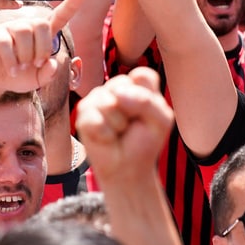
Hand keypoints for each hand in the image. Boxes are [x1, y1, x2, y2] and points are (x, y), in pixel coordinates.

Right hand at [0, 0, 86, 91]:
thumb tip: (52, 63)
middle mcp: (28, 26)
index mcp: (43, 34)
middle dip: (43, 48)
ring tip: (22, 67)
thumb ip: (49, 73)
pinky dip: (12, 60)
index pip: (60, 15)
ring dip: (26, 54)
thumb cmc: (20, 75)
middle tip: (37, 64)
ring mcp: (10, 28)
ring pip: (24, 31)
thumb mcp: (39, 79)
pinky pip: (6, 42)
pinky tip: (12, 70)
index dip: (71, 4)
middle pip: (41, 24)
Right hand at [76, 67, 173, 184]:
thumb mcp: (160, 121)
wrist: (127, 168)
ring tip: (118, 132)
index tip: (148, 114)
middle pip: (122, 85)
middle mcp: (116, 88)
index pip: (142, 76)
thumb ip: (147, 102)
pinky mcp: (84, 115)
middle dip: (132, 111)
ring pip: (107, 103)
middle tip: (131, 125)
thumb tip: (117, 95)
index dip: (146, 97)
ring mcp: (98, 100)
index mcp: (138, 85)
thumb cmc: (144, 142)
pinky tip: (107, 139)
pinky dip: (105, 134)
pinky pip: (95, 119)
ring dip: (118, 124)